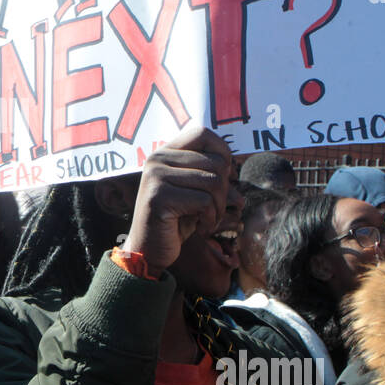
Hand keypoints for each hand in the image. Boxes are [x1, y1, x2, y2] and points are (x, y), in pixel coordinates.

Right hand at [122, 124, 231, 277]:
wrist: (148, 251)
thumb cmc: (176, 220)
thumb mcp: (193, 192)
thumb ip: (209, 174)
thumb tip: (236, 168)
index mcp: (163, 153)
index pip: (202, 133)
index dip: (222, 153)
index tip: (224, 178)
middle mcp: (157, 159)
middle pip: (215, 162)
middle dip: (224, 191)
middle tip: (213, 209)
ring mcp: (155, 177)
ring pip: (213, 182)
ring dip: (218, 207)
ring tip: (208, 220)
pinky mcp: (159, 197)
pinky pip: (204, 201)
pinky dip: (210, 219)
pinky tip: (200, 228)